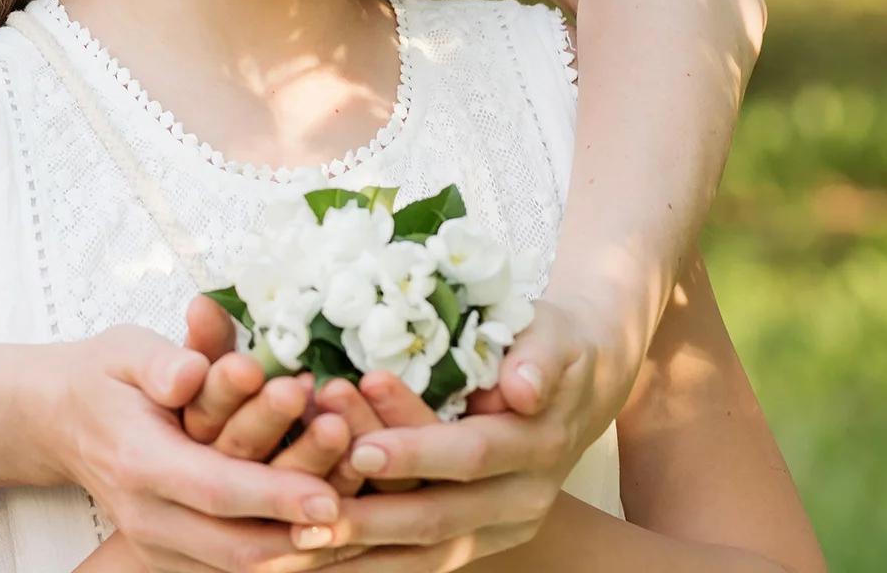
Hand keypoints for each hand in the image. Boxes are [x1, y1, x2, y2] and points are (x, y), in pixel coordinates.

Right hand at [41, 324, 345, 572]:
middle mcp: (148, 515)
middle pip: (234, 543)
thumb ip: (162, 361)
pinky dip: (281, 552)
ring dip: (298, 545)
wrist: (61, 420)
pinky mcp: (172, 554)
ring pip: (238, 565)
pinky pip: (233, 565)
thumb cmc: (106, 375)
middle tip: (360, 507)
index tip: (329, 497)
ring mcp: (158, 543)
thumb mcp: (126, 350)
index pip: (215, 489)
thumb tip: (192, 374)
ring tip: (356, 514)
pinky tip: (327, 531)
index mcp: (138, 460)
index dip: (274, 495)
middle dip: (300, 529)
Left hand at [318, 300, 610, 565]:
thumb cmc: (550, 344)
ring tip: (305, 536)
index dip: (415, 452)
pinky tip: (324, 556)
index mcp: (535, 446)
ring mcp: (501, 528)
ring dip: (366, 546)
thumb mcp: (551, 336)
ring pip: (427, 549)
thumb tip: (522, 390)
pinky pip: (424, 559)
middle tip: (312, 504)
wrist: (581, 381)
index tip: (359, 449)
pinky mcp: (479, 539)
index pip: (468, 454)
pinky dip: (374, 561)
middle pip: (440, 514)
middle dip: (373, 512)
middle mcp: (521, 499)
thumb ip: (536, 360)